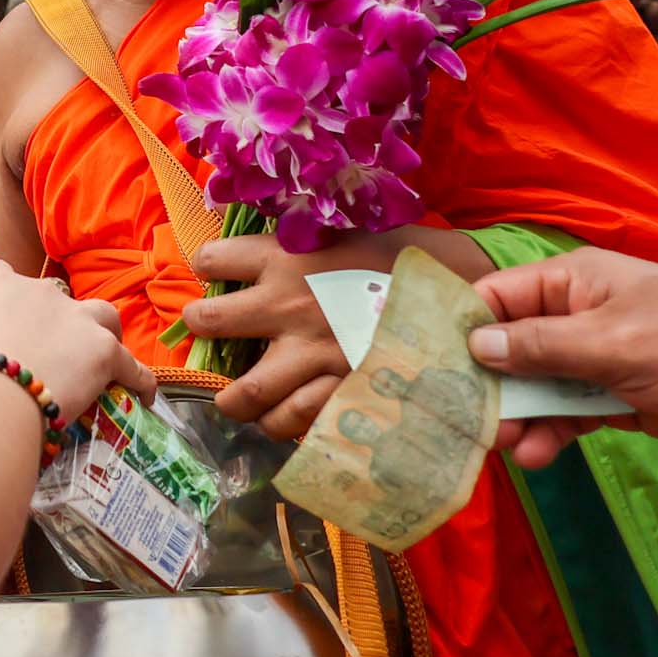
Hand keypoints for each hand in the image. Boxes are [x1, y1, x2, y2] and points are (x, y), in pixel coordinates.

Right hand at [0, 259, 154, 419]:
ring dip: (106, 335)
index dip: (8, 288)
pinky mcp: (106, 352)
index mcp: (4, 288)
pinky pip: (133, 367)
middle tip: (61, 347)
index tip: (11, 310)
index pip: (3, 272)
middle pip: (66, 296)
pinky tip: (144, 397)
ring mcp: (79, 320)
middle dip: (67, 316)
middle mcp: (45, 293)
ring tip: (107, 360)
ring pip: (106, 317)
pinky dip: (141, 382)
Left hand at [180, 231, 437, 439]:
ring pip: (248, 391)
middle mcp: (289, 305)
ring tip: (238, 397)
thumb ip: (299, 241)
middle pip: (211, 322)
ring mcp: (312, 354)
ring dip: (237, 397)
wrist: (457, 291)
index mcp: (286, 259)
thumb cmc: (398, 258)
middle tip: (205, 330)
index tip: (209, 272)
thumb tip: (262, 246)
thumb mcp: (343, 233)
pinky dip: (284, 422)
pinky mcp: (339, 390)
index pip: (215, 259)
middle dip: (200, 328)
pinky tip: (284, 414)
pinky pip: (294, 421)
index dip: (207, 265)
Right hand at [467, 248, 657, 468]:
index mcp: (576, 281)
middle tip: (466, 423)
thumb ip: (544, 347)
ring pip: (536, 386)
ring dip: (519, 415)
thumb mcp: (618, 344)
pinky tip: (540, 454)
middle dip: (486, 383)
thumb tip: (475, 344)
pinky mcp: (618, 398)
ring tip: (510, 447)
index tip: (424, 368)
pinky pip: (568, 413)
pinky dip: (551, 432)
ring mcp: (599, 358)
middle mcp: (579, 314)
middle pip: (509, 346)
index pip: (497, 297)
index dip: (459, 328)